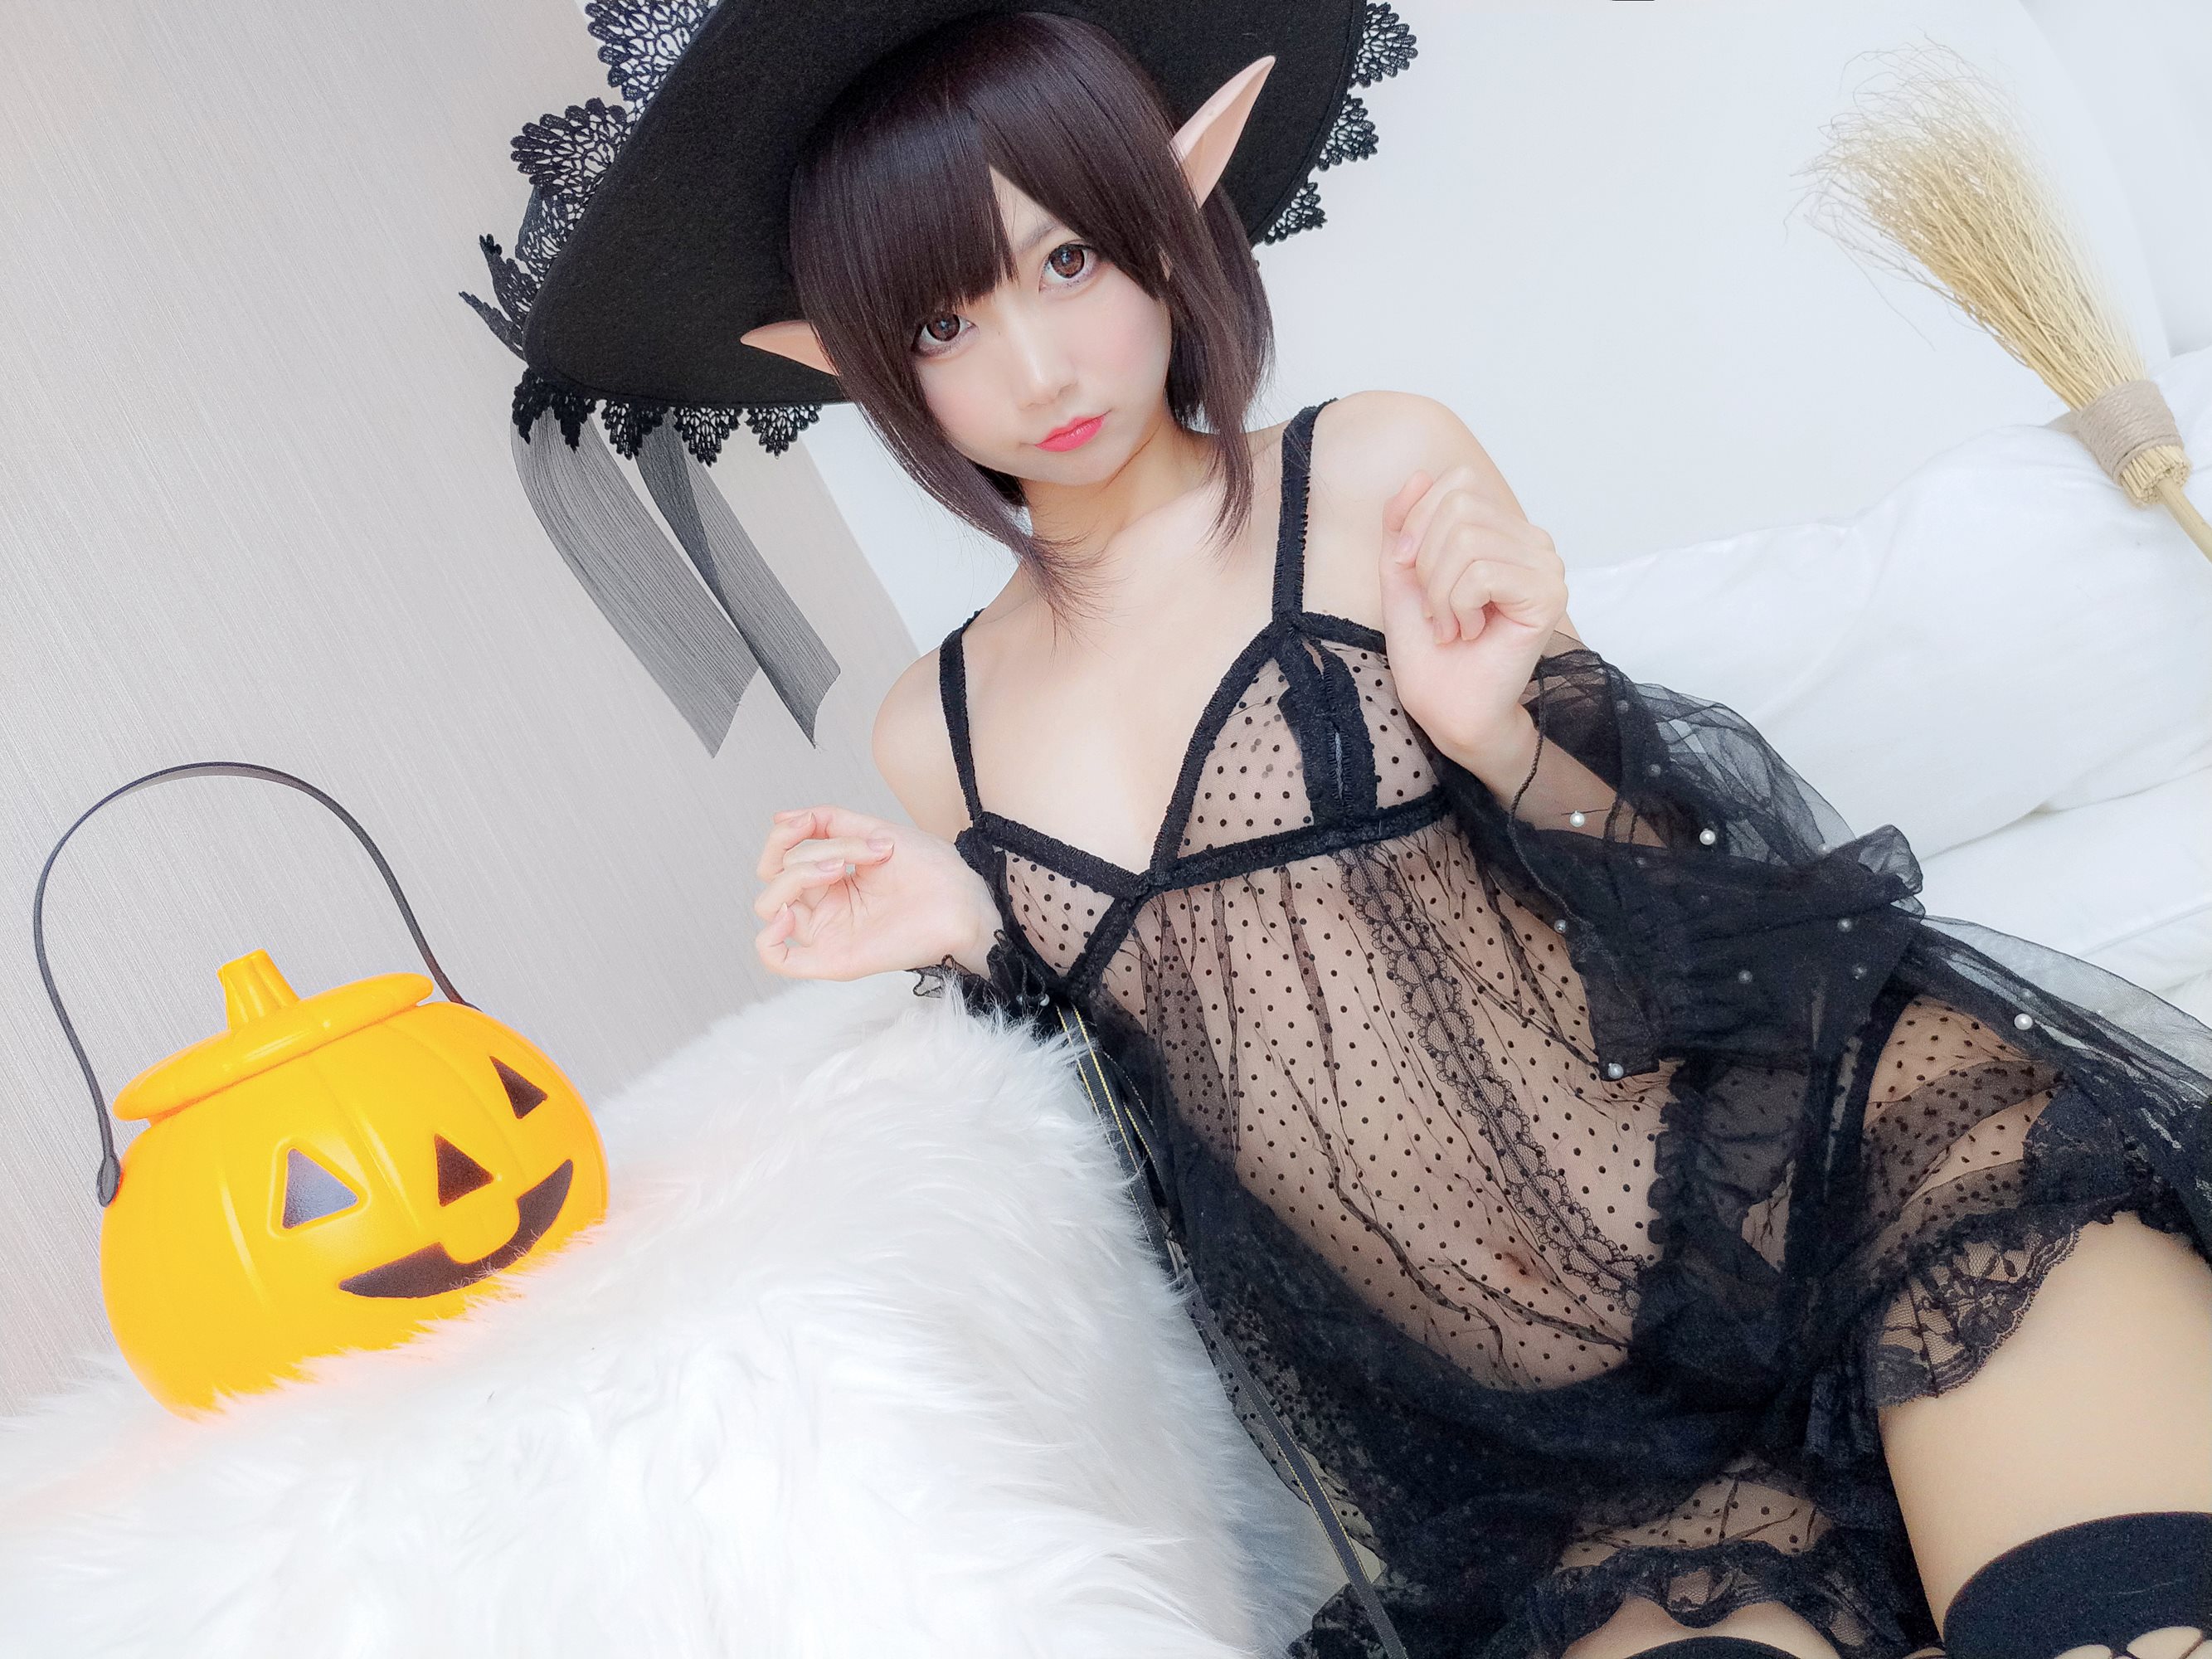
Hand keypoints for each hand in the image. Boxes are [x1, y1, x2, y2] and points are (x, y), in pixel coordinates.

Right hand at [752, 805, 997, 981]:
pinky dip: (768, 939)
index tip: (809, 821)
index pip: (780, 856)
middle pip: (775, 875)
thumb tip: (782, 816)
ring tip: (840, 869)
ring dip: (795, 877)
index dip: (782, 834)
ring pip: (770, 907)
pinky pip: (779, 960)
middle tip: (851, 851)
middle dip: (806, 851)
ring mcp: (826, 931)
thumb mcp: (876, 831)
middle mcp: (824, 905)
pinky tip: (788, 914)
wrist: (963, 900)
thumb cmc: (931, 870)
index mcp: (832, 877)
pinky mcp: (833, 958)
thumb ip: (830, 821)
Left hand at [1378, 464, 1567, 767]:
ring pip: (1467, 539)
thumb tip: (1420, 475)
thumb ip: (1404, 522)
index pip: (1458, 482)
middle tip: (1433, 608)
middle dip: (1427, 560)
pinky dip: (1458, 605)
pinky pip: (1483, 572)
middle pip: (1460, 506)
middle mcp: (1532, 541)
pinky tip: (1468, 632)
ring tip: (1450, 625)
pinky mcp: (1549, 594)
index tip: (1408, 570)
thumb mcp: (1400, 571)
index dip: (1419, 520)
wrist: (1446, 706)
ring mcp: (1547, 566)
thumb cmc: (1428, 647)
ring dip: (1440, 591)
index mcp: (1502, 529)